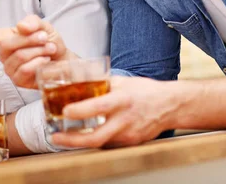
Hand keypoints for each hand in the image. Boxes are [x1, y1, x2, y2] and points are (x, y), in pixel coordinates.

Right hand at [0, 14, 71, 88]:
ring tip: (48, 50)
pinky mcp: (19, 81)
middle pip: (6, 44)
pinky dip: (38, 63)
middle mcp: (3, 54)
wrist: (64, 62)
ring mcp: (10, 69)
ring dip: (38, 51)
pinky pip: (25, 70)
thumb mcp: (43, 26)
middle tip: (44, 38)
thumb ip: (32, 22)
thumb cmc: (50, 43)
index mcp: (4, 38)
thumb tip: (21, 26)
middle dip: (29, 40)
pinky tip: (45, 62)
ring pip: (18, 57)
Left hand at [51, 76, 175, 147]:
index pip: (99, 107)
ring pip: (100, 143)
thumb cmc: (145, 91)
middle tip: (55, 137)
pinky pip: (108, 143)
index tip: (65, 111)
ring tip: (62, 136)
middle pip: (97, 137)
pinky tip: (83, 136)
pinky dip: (94, 140)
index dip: (80, 110)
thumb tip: (78, 81)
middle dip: (72, 140)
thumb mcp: (122, 81)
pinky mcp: (130, 143)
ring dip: (80, 141)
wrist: (170, 106)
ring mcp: (128, 135)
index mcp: (122, 100)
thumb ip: (100, 83)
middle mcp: (125, 120)